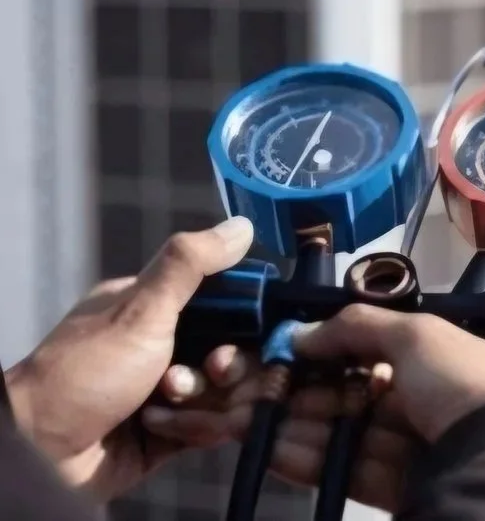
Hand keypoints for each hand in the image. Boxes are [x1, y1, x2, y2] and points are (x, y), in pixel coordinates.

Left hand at [3, 217, 258, 500]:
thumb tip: (241, 225)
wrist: (41, 451)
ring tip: (169, 403)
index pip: (223, 303)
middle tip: (213, 372)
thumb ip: (191, 265)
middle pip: (228, 351)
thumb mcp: (141, 310)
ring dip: (203, 400)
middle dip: (226, 366)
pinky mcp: (163, 433)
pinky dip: (192, 428)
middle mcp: (158, 348)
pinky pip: (205, 428)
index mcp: (151, 309)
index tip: (250, 331)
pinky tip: (162, 427)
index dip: (246, 317)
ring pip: (221, 393)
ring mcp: (160, 392)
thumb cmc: (85, 373)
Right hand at [144, 307, 484, 512]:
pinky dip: (307, 459)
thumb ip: (358, 328)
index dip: (321, 356)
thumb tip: (304, 332)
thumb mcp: (419, 335)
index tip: (274, 356)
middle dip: (293, 395)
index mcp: (442, 362)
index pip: (371, 356)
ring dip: (288, 426)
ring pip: (341, 435)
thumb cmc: (466, 383)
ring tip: (235, 421)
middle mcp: (428, 405)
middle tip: (239, 396)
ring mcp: (414, 450)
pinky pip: (346, 471)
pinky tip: (267, 448)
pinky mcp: (400, 490)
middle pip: (349, 398)